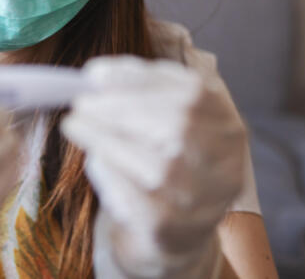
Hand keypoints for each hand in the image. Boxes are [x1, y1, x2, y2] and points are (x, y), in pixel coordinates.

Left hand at [60, 55, 246, 277]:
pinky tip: (95, 159)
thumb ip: (144, 90)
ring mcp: (202, 199)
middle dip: (120, 109)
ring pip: (155, 166)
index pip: (194, 93)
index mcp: (228, 127)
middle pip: (177, 126)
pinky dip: (108, 173)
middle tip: (80, 103)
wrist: (175, 231)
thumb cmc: (165, 161)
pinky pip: (135, 199)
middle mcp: (225, 164)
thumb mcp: (167, 119)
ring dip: (105, 139)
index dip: (142, 80)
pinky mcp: (171, 227)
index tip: (96, 73)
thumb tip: (98, 75)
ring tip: (76, 125)